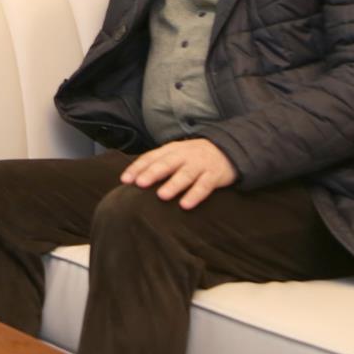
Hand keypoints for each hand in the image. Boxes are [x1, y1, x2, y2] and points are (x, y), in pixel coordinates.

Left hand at [121, 138, 237, 209]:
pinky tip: (185, 205)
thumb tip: (133, 180)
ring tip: (161, 195)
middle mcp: (184, 155)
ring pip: (185, 174)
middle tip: (140, 183)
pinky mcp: (214, 175)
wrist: (228, 149)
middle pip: (166, 164)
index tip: (125, 180)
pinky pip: (204, 186)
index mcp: (171, 150)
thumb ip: (157, 163)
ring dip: (173, 185)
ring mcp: (200, 165)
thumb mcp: (175, 154)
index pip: (151, 157)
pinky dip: (195, 195)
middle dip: (152, 173)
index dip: (137, 168)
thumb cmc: (193, 156)